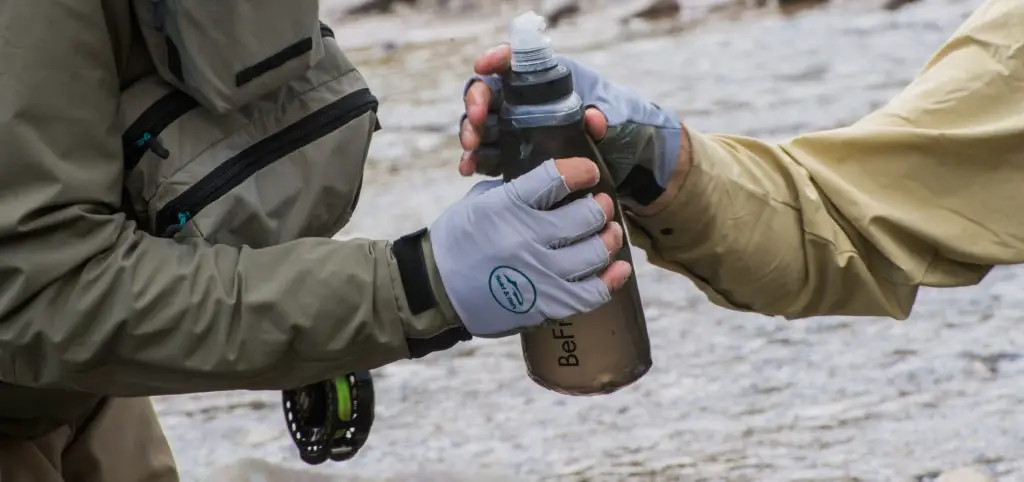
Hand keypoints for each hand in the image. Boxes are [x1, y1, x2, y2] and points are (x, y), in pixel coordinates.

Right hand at [429, 157, 632, 337]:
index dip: (581, 171)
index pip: (558, 177)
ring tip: (607, 232)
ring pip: (595, 252)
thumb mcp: (480, 202)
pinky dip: (611, 278)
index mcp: (507, 206)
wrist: (436, 291)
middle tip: (600, 205)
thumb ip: (517, 190)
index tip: (588, 173)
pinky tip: (617, 266)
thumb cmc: (458, 241)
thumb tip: (554, 182)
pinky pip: (593, 293)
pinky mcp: (546, 305)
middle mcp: (526, 239)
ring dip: (608, 238)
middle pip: (586, 215)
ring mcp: (539, 274)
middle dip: (600, 206)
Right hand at [459, 44, 683, 206]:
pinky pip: (489, 154)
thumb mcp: (618, 122)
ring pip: (484, 125)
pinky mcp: (516, 155)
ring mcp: (519, 129)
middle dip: (477, 103)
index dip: (498, 59)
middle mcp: (528, 102)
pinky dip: (476, 160)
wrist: (629, 165)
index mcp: (549, 84)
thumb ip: (605, 120)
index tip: (484, 65)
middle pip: (491, 93)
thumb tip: (593, 118)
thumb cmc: (623, 130)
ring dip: (472, 135)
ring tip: (471, 152)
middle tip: (479, 122)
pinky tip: (468, 170)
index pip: (518, 62)